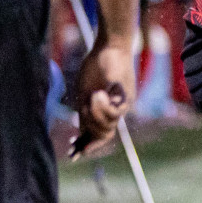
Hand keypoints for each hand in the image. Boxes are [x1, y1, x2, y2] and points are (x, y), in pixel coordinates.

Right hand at [70, 38, 133, 159]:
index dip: (86, 146)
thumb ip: (84, 111)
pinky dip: (103, 106)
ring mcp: (124, 104)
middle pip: (103, 134)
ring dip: (95, 114)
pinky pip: (116, 113)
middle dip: (89, 129)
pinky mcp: (128, 96)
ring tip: (91, 97)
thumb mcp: (85, 92)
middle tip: (83, 109)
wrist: (110, 47)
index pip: (99, 134)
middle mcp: (117, 110)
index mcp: (106, 110)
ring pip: (109, 125)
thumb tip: (81, 131)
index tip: (73, 155)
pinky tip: (98, 94)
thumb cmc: (96, 66)